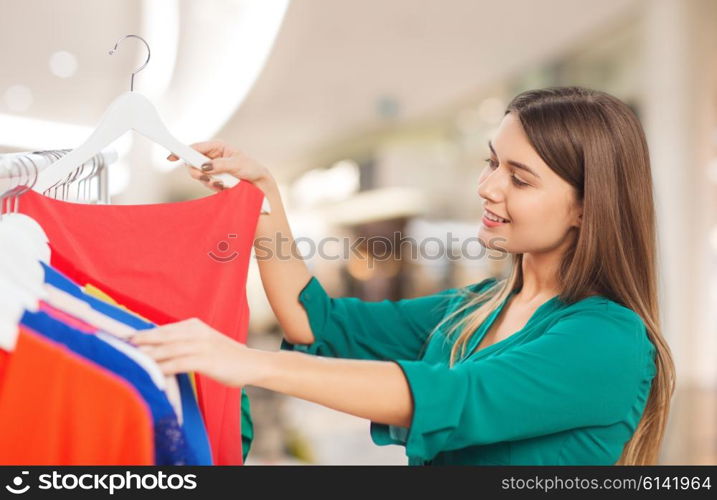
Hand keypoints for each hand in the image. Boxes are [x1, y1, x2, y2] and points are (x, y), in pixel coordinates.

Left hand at [130, 318, 256, 387]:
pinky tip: (151, 373)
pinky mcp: (205, 360)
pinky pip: (178, 363)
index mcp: (194, 326)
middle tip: (119, 345)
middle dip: (140, 341)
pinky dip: (163, 368)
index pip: (163, 329)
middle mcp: (196, 332)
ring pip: (167, 349)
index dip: (143, 334)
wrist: (252, 363)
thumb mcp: (204, 344)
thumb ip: (184, 344)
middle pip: (162, 336)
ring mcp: (201, 345)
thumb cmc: (227, 357)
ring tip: (129, 359)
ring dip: (147, 355)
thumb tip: (159, 351)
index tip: (124, 338)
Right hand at [167, 140, 275, 193]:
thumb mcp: (236, 165)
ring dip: (208, 181)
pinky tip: (224, 187)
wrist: (260, 184)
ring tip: (222, 183)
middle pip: (193, 163)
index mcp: (217, 147)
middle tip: (205, 177)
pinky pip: (206, 183)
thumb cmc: (251, 169)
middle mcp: (213, 157)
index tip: (172, 157)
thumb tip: (204, 166)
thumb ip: (219, 165)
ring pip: (199, 175)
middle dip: (197, 172)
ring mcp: (212, 169)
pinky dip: (213, 186)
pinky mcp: (214, 180)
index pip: (195, 147)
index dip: (182, 151)